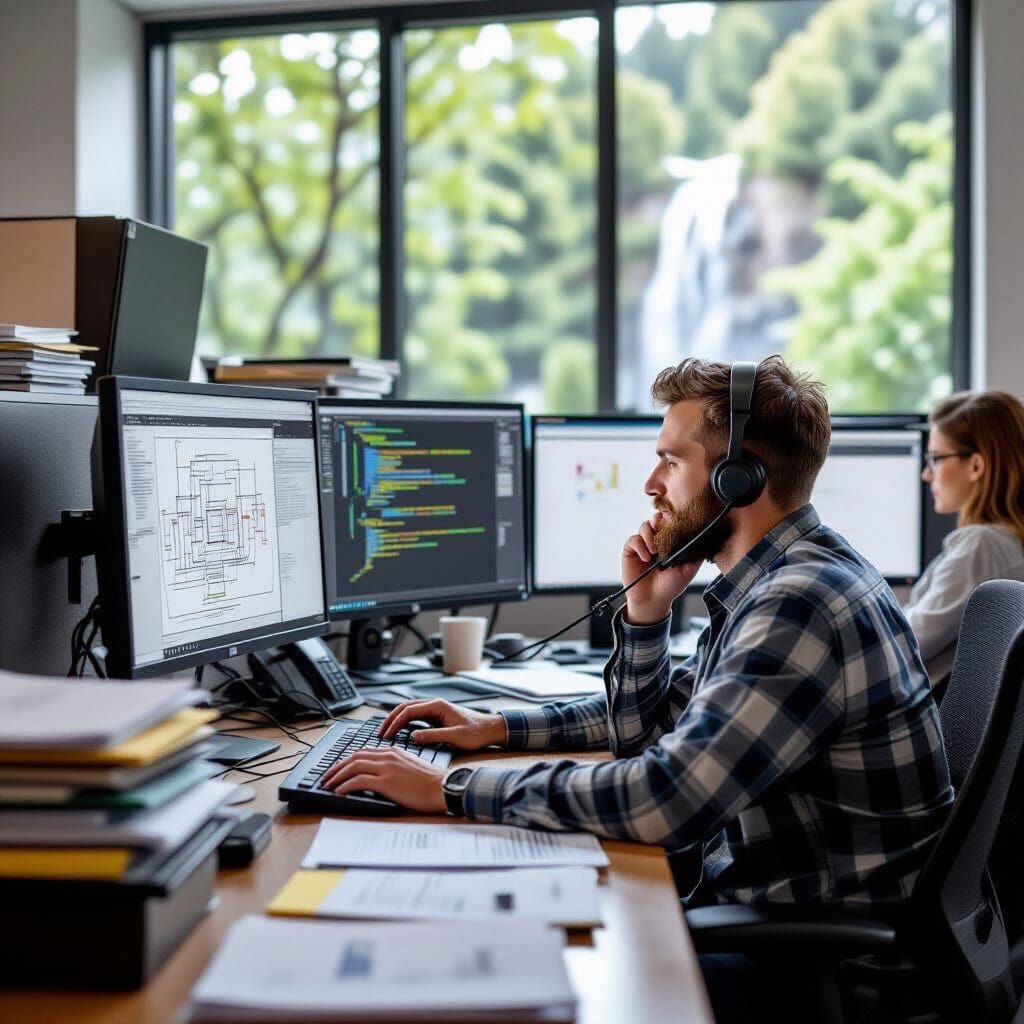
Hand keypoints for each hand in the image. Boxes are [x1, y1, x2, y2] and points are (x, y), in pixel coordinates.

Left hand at [319, 748, 446, 813]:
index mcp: (393, 751)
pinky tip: (339, 792)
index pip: (364, 751)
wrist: (443, 787)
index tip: (339, 768)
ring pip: (353, 767)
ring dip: (337, 776)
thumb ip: (395, 766)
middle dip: (337, 766)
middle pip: (354, 757)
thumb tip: (381, 776)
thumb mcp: (410, 767)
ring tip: (328, 785)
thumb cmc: (431, 782)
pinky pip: (358, 781)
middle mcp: (388, 756)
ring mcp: (386, 768)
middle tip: (326, 776)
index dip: (348, 759)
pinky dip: (345, 785)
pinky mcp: (386, 781)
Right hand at [378, 699, 506, 749]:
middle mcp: (434, 705)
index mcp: (437, 706)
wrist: (490, 730)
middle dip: (390, 719)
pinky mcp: (437, 717)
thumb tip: (413, 737)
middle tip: (379, 733)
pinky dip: (404, 723)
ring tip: (385, 733)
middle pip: (405, 707)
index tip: (386, 735)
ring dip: (396, 720)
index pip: (409, 711)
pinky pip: (416, 717)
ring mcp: (435, 710)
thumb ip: (433, 736)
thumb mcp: (455, 737)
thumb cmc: (476, 733)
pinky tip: (399, 733)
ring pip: (409, 711)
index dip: (395, 722)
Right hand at [622, 510, 701, 624]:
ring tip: (655, 551)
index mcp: (671, 541)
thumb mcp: (689, 569)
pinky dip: (640, 546)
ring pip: (644, 525)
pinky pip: (633, 539)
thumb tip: (705, 537)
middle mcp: (656, 539)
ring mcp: (643, 544)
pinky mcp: (631, 550)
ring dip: (650, 535)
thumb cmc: (671, 585)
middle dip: (660, 521)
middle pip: (657, 517)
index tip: (676, 522)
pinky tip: (646, 558)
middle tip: (663, 532)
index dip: (672, 517)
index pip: (671, 520)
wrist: (653, 600)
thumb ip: (696, 552)